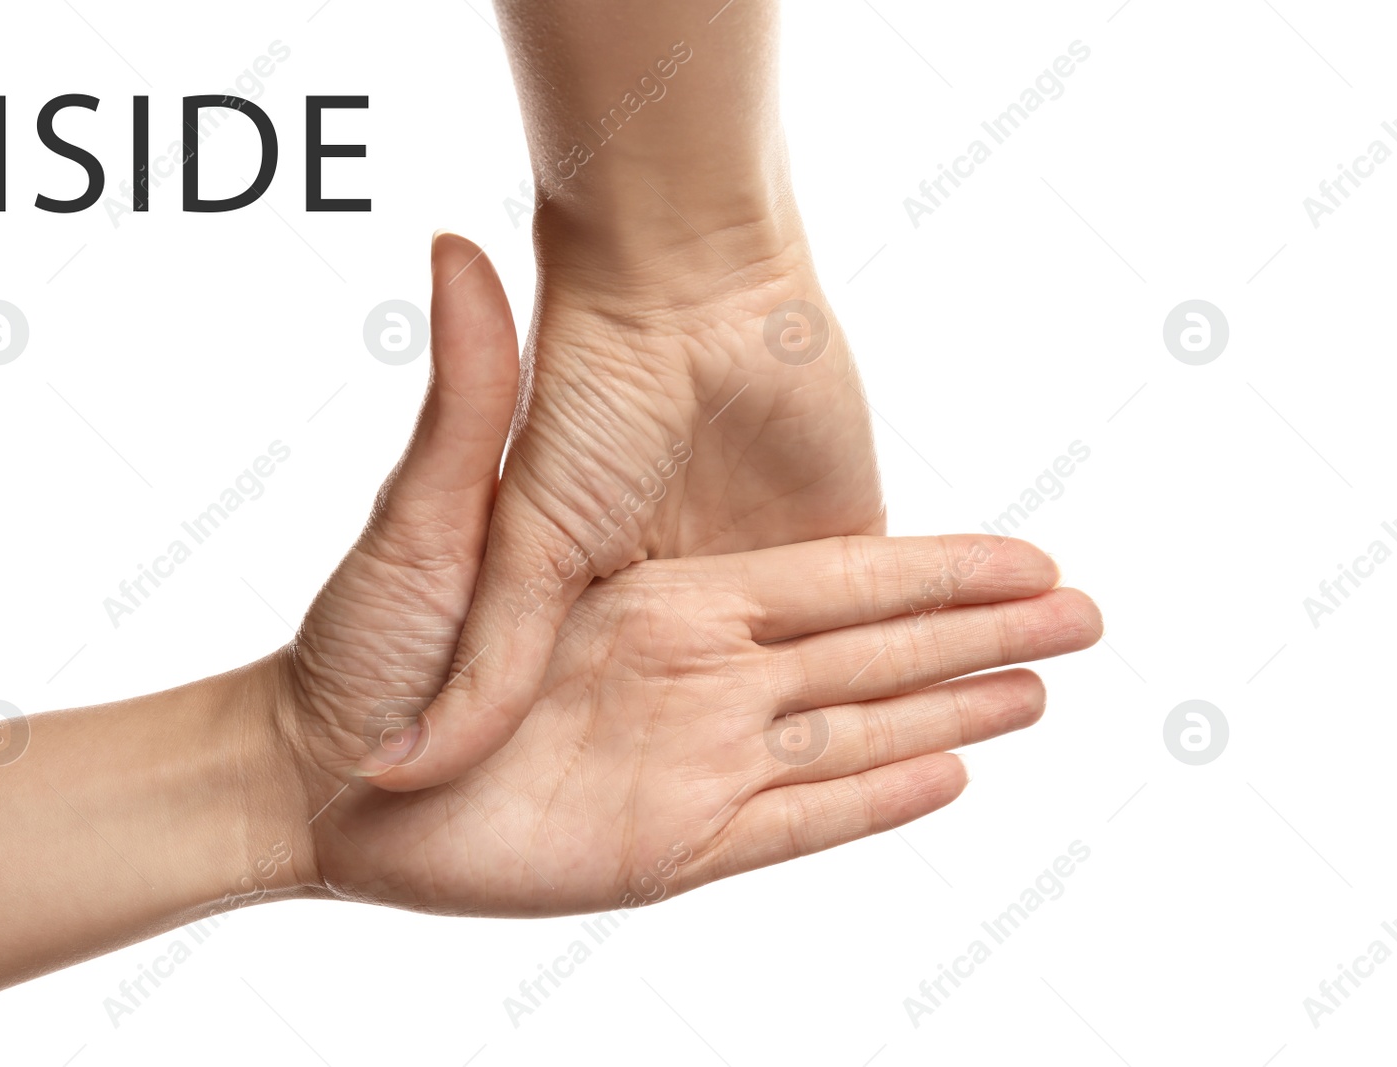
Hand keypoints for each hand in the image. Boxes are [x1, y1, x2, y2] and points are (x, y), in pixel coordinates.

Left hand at [275, 234, 1101, 913]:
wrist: (317, 759)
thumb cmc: (361, 635)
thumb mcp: (430, 510)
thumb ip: (470, 391)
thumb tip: (451, 243)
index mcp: (668, 588)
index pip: (832, 581)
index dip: (932, 572)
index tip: (1021, 559)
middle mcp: (697, 664)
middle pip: (866, 652)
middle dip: (974, 636)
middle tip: (1085, 619)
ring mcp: (690, 751)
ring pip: (849, 730)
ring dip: (947, 708)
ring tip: (1042, 689)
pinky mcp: (668, 838)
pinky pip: (791, 816)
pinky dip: (870, 798)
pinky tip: (946, 773)